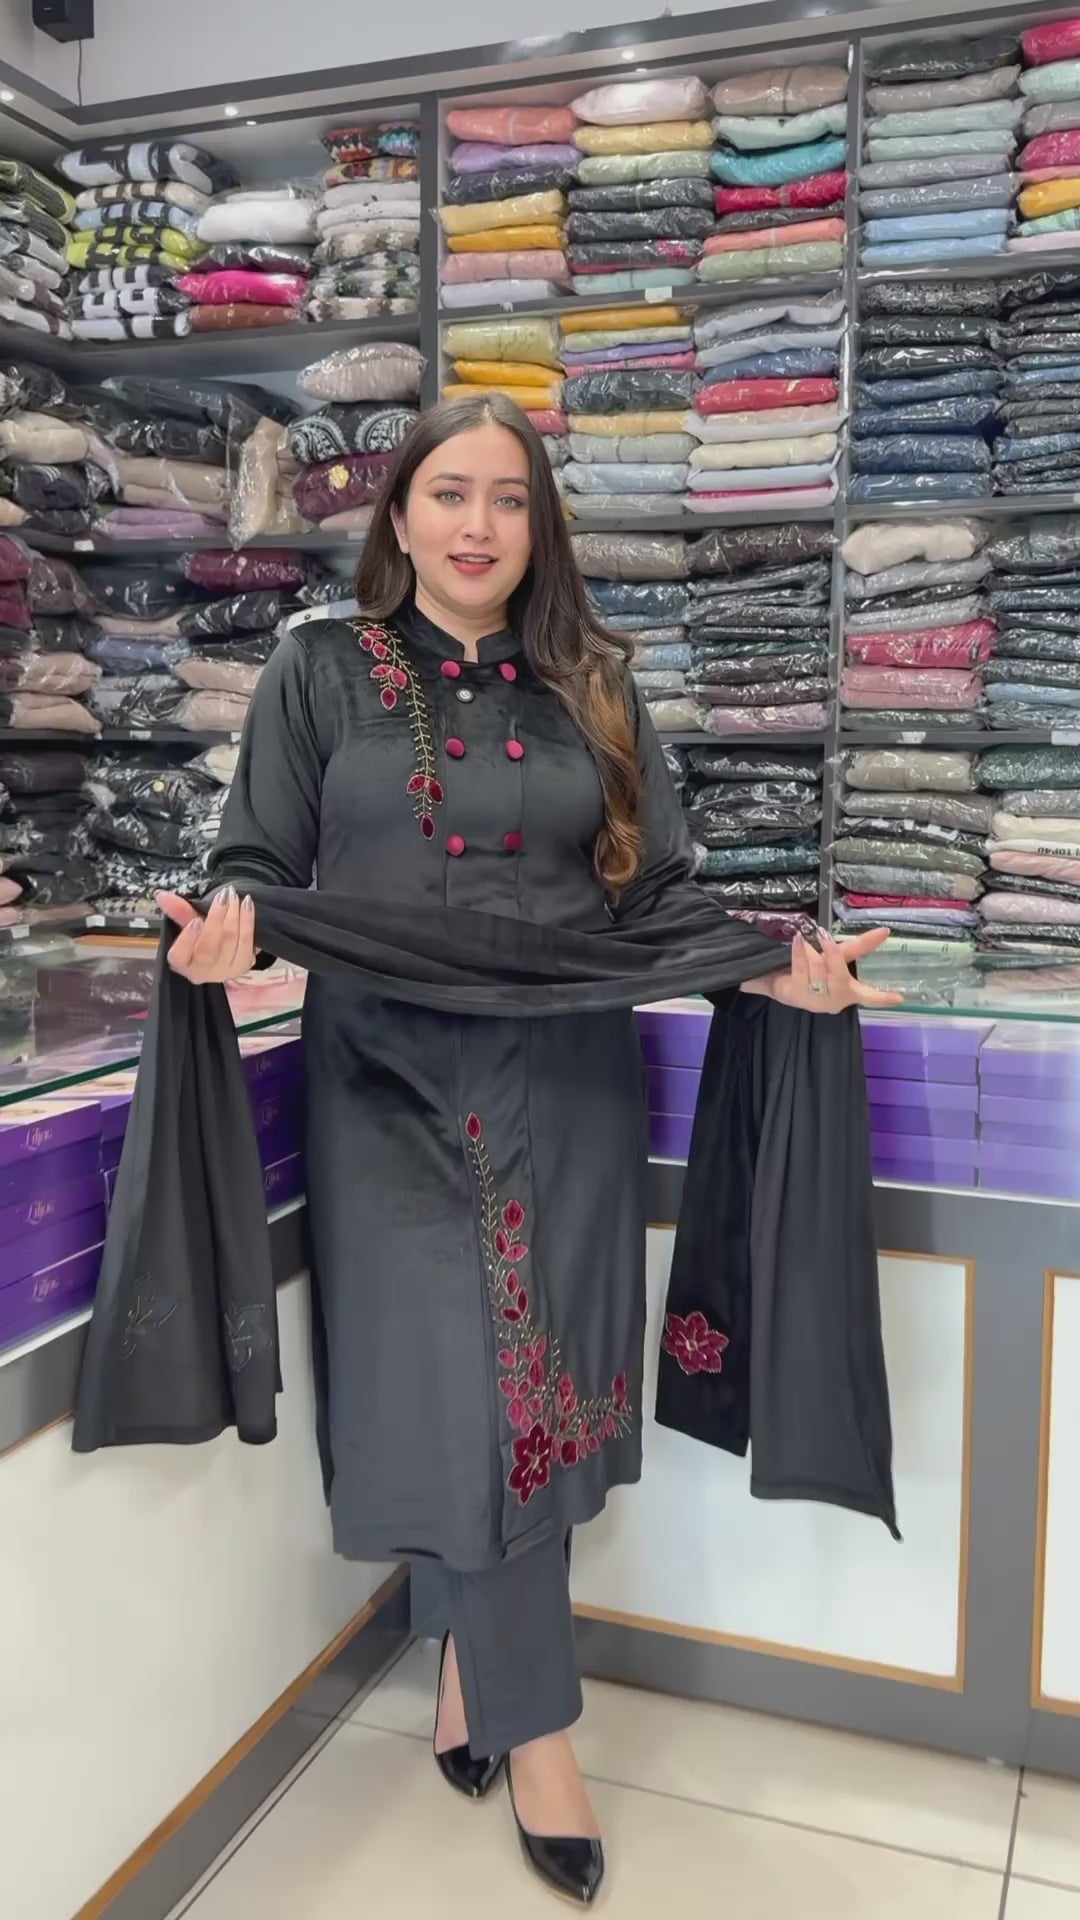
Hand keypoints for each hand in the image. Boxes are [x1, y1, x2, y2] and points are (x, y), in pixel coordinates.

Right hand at [156, 887, 256, 983]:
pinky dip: (248, 920)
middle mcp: (201, 973)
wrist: (221, 954)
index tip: (195, 921)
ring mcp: (224, 971)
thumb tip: (161, 894)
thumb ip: (177, 911)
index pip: (179, 955)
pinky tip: (247, 903)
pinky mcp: (243, 965)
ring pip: (230, 940)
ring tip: (233, 895)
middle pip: (209, 946)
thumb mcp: (186, 925)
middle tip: (222, 894)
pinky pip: (247, 940)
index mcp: (181, 963)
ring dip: (234, 914)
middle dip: (216, 918)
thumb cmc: (199, 939)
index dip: (187, 939)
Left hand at [743, 927, 902, 1013]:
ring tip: (806, 938)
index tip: (899, 998)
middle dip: (833, 957)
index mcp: (848, 992)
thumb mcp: (839, 957)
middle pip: (839, 978)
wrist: (781, 981)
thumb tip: (885, 930)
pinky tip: (798, 940)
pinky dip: (799, 953)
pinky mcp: (795, 995)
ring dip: (812, 951)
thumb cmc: (816, 970)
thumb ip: (860, 946)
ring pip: (818, 972)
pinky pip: (800, 970)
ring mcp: (814, 1000)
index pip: (869, 997)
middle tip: (826, 938)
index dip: (883, 998)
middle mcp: (834, 1000)